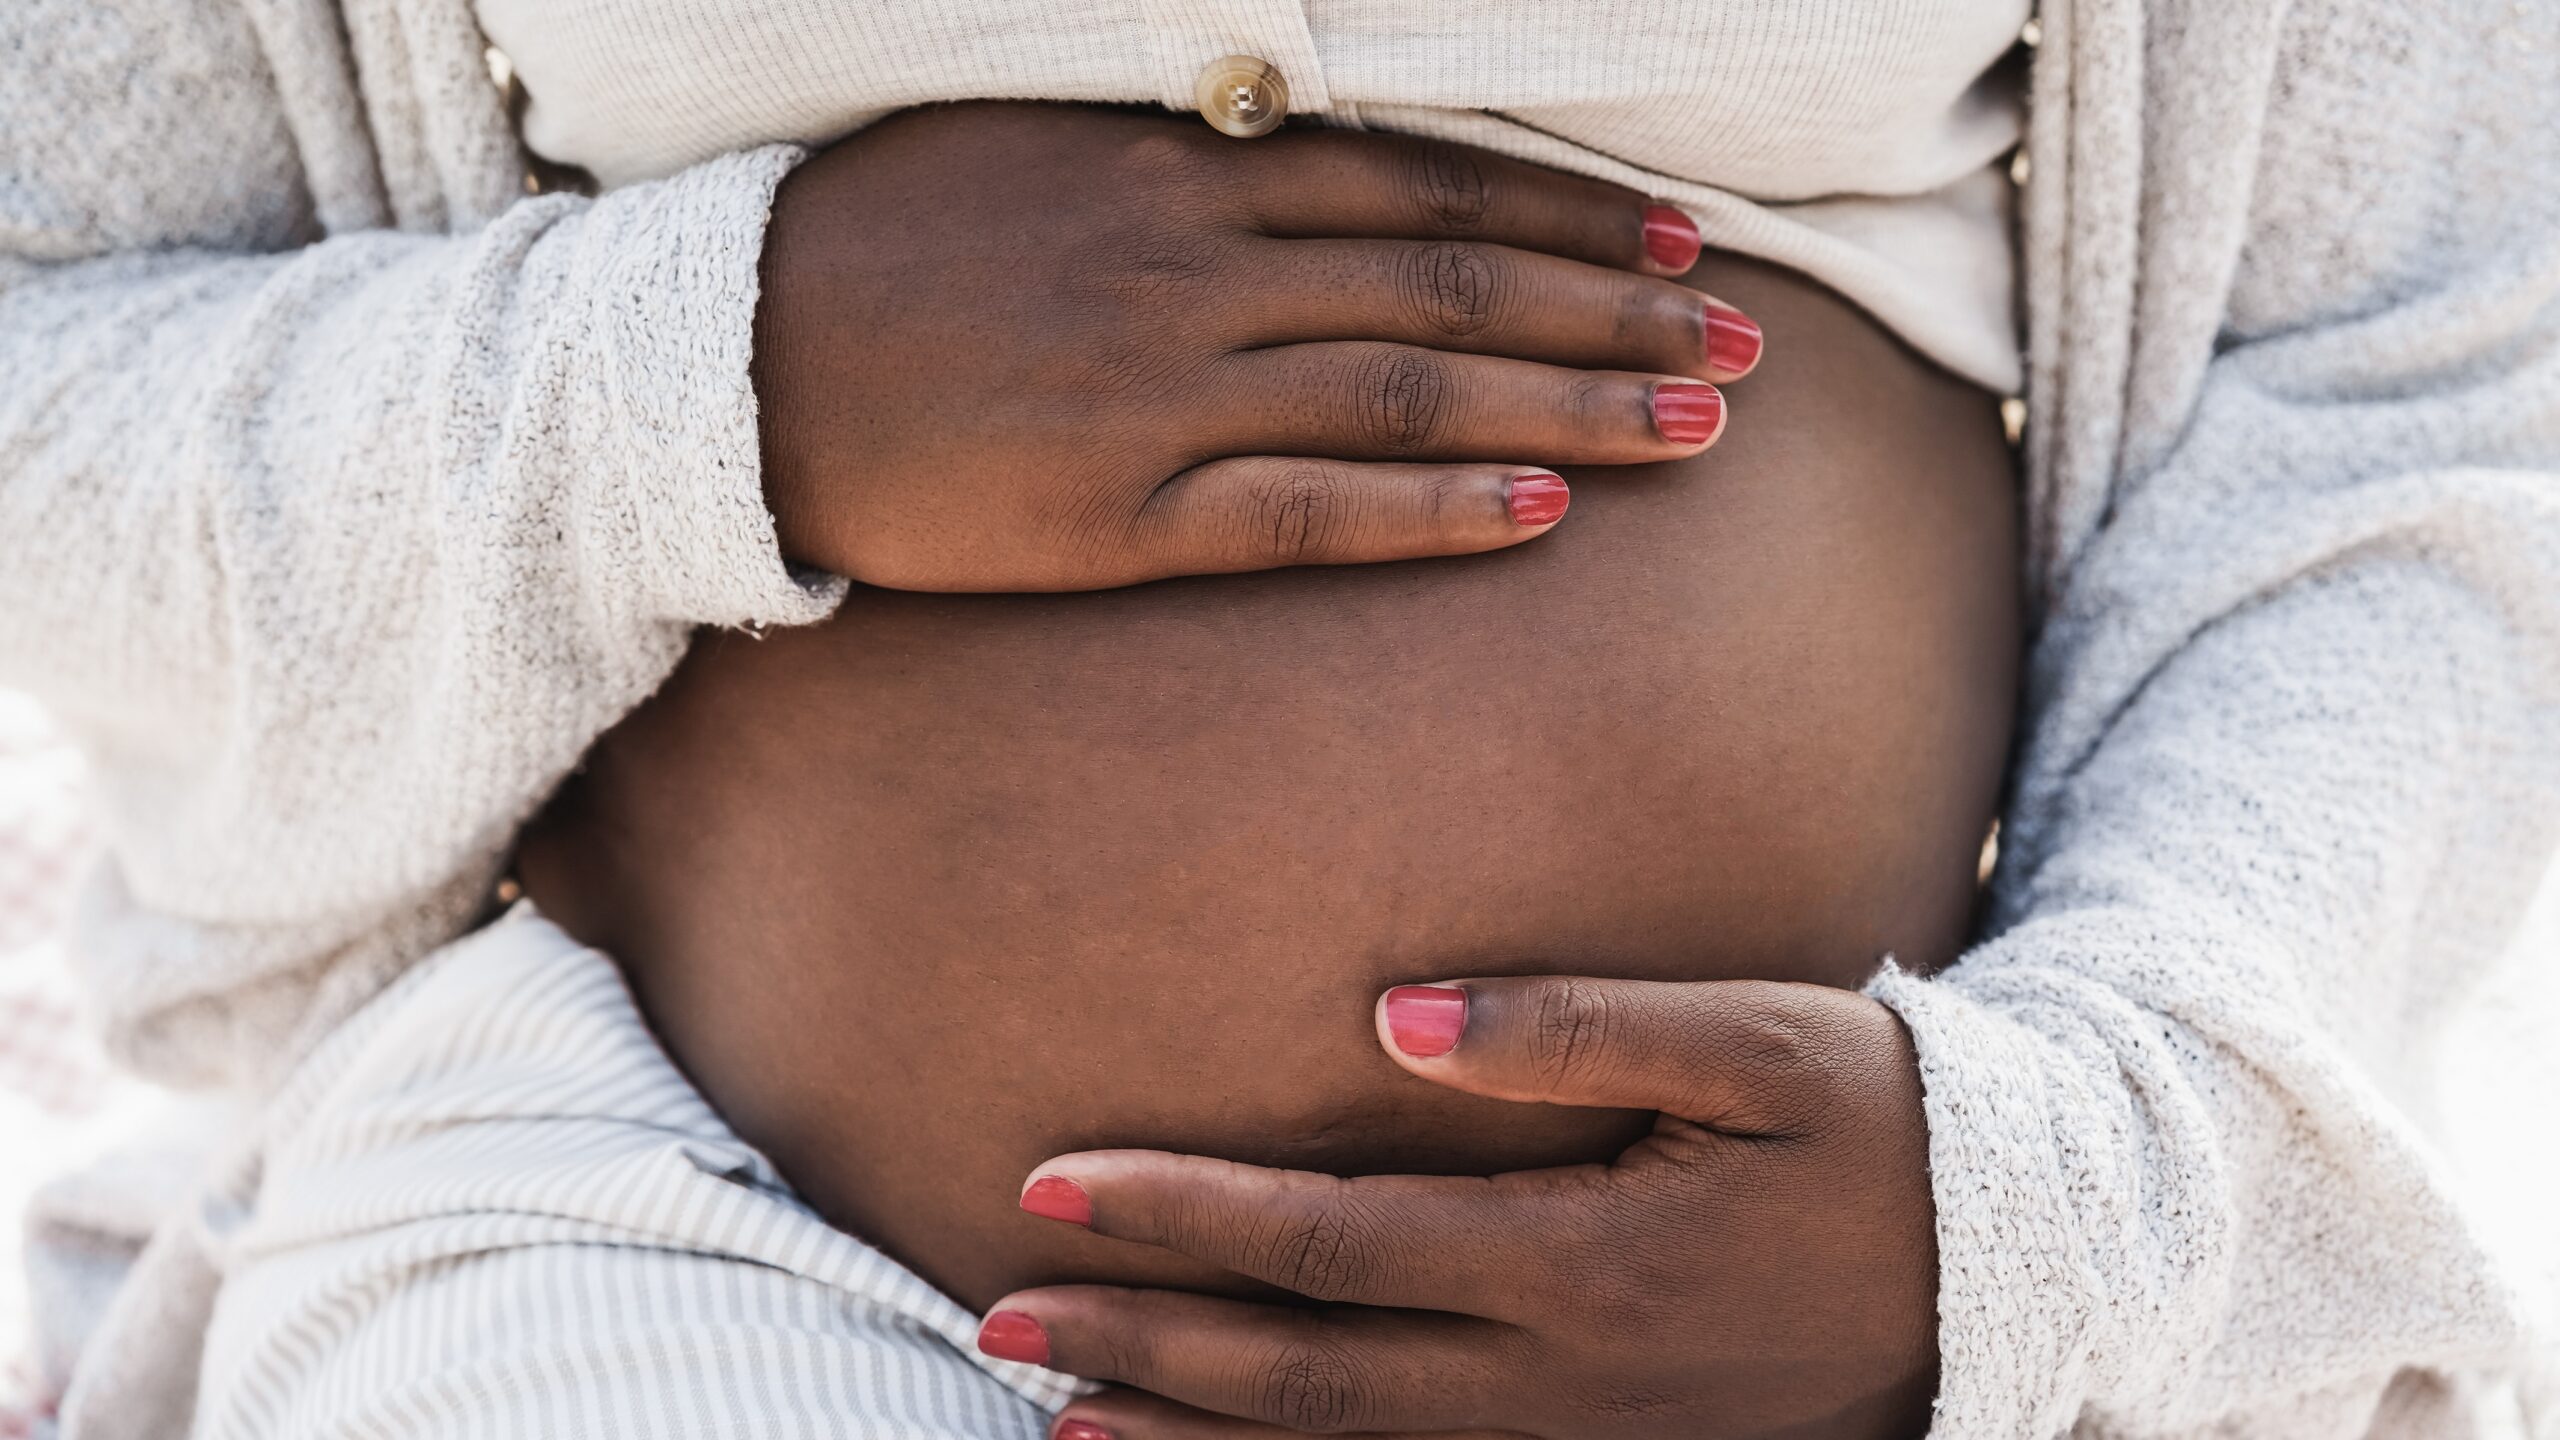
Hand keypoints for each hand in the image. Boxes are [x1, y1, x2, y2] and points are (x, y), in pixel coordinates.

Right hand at [753, 102, 1760, 590]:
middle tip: (1748, 341)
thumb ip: (1183, 154)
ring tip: (1701, 422)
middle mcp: (1202, 270)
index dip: (1573, 213)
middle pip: (1458, 284)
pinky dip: (1434, 505)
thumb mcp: (1035, 145)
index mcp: (1185, 172)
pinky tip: (1541, 509)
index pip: (1430, 187)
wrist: (727, 363)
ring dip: (1573, 401)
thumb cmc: (880, 244)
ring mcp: (1170, 394)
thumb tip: (1300, 145)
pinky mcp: (1125, 512)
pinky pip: (1313, 512)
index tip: (1686, 239)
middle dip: (1620, 309)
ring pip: (1416, 390)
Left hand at [981, 978, 1937, 1439]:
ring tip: (1057, 1413)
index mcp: (1582, 1261)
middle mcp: (1562, 1383)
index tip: (1051, 1179)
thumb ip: (1572, 1031)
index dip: (1182, 1214)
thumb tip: (1389, 1013)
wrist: (2022, 1269)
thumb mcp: (1756, 1043)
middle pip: (1303, 1375)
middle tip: (992, 1312)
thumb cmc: (1880, 1126)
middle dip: (1139, 1342)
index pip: (1329, 1244)